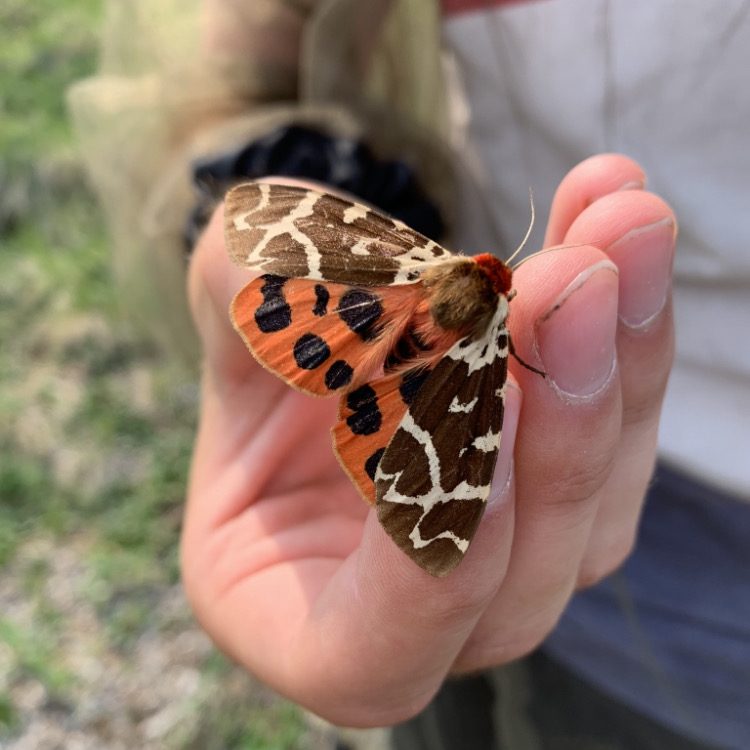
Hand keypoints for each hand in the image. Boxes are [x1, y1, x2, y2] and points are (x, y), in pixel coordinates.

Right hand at [182, 154, 674, 725]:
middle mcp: (423, 622)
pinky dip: (628, 331)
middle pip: (520, 571)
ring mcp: (510, 565)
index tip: (475, 410)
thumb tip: (338, 276)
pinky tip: (612, 216)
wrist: (324, 344)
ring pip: (598, 504)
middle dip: (558, 420)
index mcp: (299, 624)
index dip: (430, 557)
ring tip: (619, 227)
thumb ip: (245, 303)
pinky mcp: (570, 494)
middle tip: (572, 280)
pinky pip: (622, 432)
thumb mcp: (231, 331)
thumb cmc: (258, 366)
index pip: (372, 653)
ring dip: (620, 362)